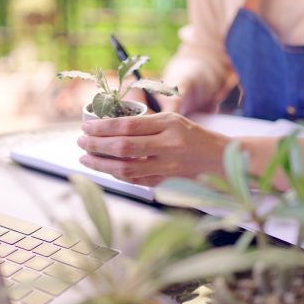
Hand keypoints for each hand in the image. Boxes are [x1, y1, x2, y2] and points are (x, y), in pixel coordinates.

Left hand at [77, 112, 230, 185]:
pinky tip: (105, 169)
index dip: (102, 128)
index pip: (128, 126)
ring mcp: (168, 167)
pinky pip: (136, 180)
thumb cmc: (196, 137)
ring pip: (126, 168)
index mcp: (169, 124)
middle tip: (80, 142)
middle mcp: (169, 145)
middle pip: (123, 147)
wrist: (223, 160)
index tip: (86, 127)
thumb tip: (108, 126)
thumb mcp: (174, 120)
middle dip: (96, 145)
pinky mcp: (167, 183)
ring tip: (85, 157)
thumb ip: (145, 123)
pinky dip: (117, 175)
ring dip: (101, 164)